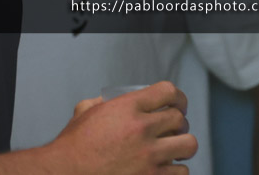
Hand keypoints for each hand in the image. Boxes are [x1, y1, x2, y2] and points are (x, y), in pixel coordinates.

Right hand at [47, 81, 197, 174]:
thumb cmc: (70, 149)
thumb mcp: (83, 115)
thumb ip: (97, 103)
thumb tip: (103, 101)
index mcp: (127, 107)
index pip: (168, 91)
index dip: (178, 98)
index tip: (178, 105)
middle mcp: (141, 128)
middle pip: (179, 118)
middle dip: (178, 124)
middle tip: (172, 131)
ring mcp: (148, 155)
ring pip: (188, 144)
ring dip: (183, 147)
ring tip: (176, 150)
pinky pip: (181, 172)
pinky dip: (176, 171)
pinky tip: (168, 170)